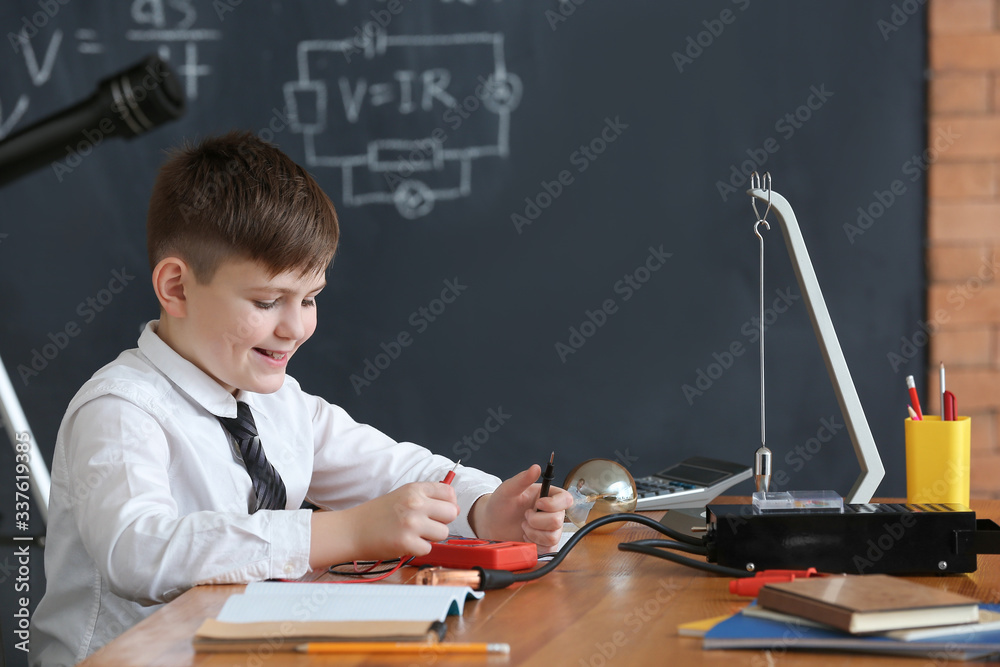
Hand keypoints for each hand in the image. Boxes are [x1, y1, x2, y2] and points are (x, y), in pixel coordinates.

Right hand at [310, 482, 457, 567]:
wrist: (352, 530)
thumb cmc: (377, 515)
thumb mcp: (402, 495)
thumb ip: (426, 497)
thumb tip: (453, 506)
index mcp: (415, 489)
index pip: (449, 493)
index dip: (448, 504)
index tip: (439, 511)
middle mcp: (415, 503)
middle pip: (451, 513)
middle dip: (442, 522)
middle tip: (426, 525)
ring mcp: (412, 523)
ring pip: (443, 533)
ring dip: (430, 537)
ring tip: (413, 534)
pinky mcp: (407, 543)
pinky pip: (428, 548)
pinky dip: (418, 549)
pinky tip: (404, 543)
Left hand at [471, 464, 573, 551]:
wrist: (491, 525)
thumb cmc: (500, 504)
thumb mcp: (508, 489)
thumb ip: (522, 479)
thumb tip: (536, 467)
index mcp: (548, 496)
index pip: (566, 499)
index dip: (554, 504)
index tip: (538, 504)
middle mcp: (552, 513)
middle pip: (558, 520)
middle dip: (536, 520)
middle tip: (524, 516)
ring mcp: (549, 530)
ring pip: (552, 536)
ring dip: (533, 532)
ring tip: (523, 526)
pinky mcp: (545, 545)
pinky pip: (548, 549)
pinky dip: (533, 543)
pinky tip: (525, 536)